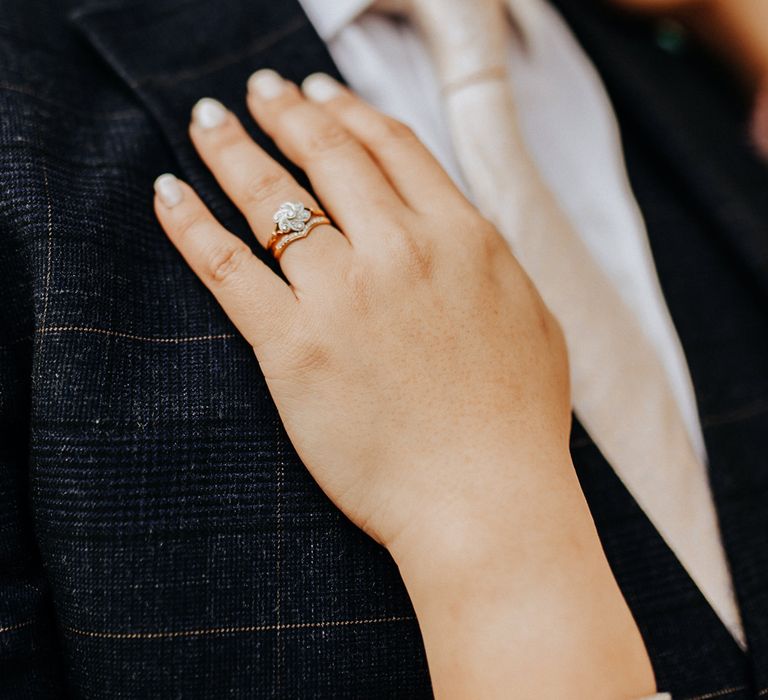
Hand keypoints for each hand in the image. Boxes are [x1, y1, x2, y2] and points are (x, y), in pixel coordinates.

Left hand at [153, 69, 654, 697]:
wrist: (486, 501)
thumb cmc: (517, 425)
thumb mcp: (533, 321)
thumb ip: (491, 265)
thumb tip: (463, 234)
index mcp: (462, 240)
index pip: (393, 150)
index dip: (351, 113)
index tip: (322, 95)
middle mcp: (401, 250)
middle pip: (329, 157)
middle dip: (289, 112)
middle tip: (261, 90)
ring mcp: (344, 295)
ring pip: (272, 198)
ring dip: (233, 149)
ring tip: (208, 121)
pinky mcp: (294, 346)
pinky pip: (227, 267)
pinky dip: (190, 225)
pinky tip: (166, 192)